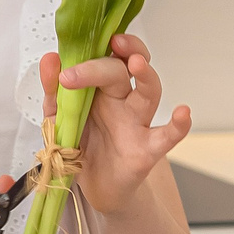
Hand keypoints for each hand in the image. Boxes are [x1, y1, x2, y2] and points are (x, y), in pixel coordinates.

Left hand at [43, 34, 190, 219]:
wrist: (92, 187)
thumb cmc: (80, 146)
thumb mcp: (57, 118)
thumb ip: (53, 91)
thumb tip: (50, 58)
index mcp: (100, 89)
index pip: (104, 57)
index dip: (96, 47)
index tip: (74, 49)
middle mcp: (121, 100)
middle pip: (123, 70)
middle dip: (108, 62)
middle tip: (94, 59)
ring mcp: (137, 122)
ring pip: (150, 92)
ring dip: (146, 75)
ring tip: (136, 63)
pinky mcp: (147, 150)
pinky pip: (167, 136)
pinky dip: (178, 125)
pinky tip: (183, 113)